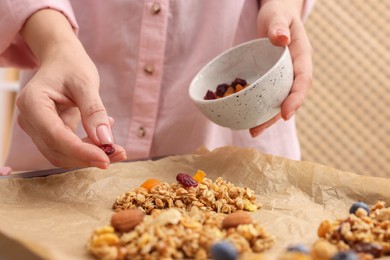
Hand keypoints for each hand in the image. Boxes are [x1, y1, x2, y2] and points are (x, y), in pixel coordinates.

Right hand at [17, 9, 125, 168]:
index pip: (55, 136)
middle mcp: (30, 119)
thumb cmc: (71, 66)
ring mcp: (37, 128)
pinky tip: (105, 138)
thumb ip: (94, 111)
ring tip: (118, 149)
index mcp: (33, 102)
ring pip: (62, 154)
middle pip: (56, 150)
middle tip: (120, 153)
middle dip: (87, 157)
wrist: (62, 60)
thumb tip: (105, 140)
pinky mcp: (49, 133)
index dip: (80, 151)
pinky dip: (88, 149)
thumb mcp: (86, 83)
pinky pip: (68, 149)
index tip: (106, 158)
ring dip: (89, 157)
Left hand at [250, 0, 312, 136]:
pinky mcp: (271, 80)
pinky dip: (259, 108)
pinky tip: (246, 118)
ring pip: (278, 100)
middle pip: (290, 98)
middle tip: (257, 130)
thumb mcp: (277, 15)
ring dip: (266, 118)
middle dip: (276, 117)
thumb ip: (278, 26)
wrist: (276, 16)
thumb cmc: (277, 13)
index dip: (296, 98)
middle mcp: (294, 71)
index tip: (285, 114)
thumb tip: (280, 39)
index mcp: (302, 57)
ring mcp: (283, 77)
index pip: (303, 80)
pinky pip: (268, 95)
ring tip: (251, 132)